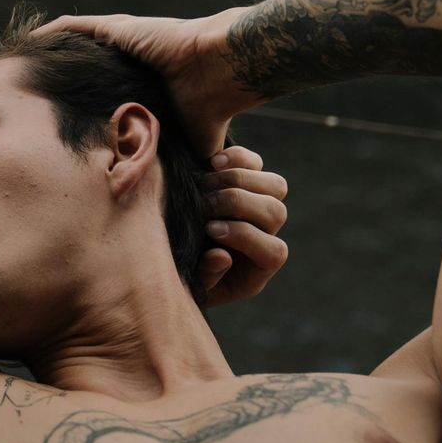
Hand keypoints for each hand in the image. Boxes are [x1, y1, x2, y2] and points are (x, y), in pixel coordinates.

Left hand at [32, 10, 250, 158]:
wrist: (221, 71)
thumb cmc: (211, 107)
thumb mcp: (189, 141)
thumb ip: (183, 161)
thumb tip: (192, 197)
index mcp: (143, 81)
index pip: (104, 89)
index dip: (83, 100)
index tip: (60, 120)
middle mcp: (130, 58)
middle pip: (85, 67)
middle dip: (61, 79)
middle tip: (30, 98)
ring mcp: (122, 40)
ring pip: (76, 46)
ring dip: (52, 56)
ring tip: (22, 68)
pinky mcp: (117, 28)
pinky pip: (74, 27)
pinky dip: (52, 33)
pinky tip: (30, 41)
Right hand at [193, 144, 288, 307]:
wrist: (164, 246)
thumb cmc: (180, 274)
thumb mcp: (190, 284)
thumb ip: (206, 277)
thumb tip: (222, 256)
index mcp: (256, 266)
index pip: (274, 252)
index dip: (245, 236)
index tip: (210, 230)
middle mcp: (264, 234)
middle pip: (276, 212)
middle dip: (239, 203)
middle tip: (205, 204)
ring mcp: (258, 205)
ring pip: (276, 186)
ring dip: (239, 180)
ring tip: (204, 183)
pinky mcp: (245, 179)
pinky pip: (256, 162)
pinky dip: (237, 158)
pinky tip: (212, 164)